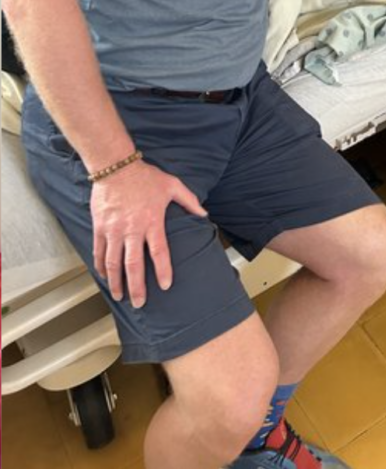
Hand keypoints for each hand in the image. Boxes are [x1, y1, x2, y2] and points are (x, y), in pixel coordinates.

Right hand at [91, 159, 207, 307]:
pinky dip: (101, 267)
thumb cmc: (145, 176)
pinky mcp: (100, 227)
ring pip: (113, 263)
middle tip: (139, 302)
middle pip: (133, 265)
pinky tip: (105, 276)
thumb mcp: (172, 185)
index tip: (165, 286)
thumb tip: (204, 214)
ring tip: (119, 295)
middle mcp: (131, 229)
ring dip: (116, 282)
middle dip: (136, 287)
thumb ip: (189, 201)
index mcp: (151, 221)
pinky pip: (98, 252)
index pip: (159, 252)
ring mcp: (113, 230)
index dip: (162, 270)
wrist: (115, 166)